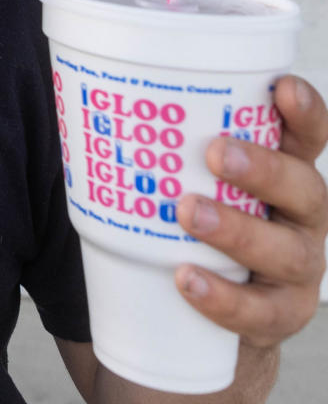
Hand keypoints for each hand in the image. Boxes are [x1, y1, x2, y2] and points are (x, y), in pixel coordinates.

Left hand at [175, 74, 327, 348]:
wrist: (212, 312)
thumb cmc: (199, 218)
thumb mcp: (196, 176)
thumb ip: (171, 142)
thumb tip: (96, 91)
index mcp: (288, 170)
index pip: (308, 136)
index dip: (306, 112)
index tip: (285, 88)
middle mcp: (303, 216)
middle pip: (303, 189)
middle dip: (262, 169)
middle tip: (214, 152)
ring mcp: (298, 268)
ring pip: (284, 252)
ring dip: (237, 230)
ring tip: (187, 213)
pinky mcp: (279, 315)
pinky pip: (258, 311)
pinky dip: (222, 297)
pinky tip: (187, 279)